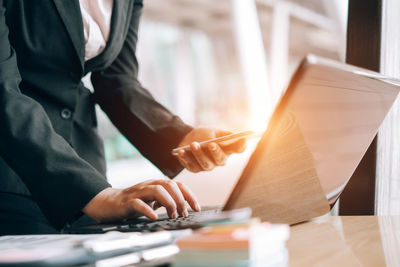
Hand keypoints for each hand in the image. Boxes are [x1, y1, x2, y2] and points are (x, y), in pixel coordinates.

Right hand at [82, 180, 199, 222]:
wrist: (109, 203)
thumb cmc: (134, 202)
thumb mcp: (153, 200)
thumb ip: (166, 200)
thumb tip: (184, 208)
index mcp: (157, 184)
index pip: (178, 185)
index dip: (189, 195)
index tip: (196, 208)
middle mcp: (149, 185)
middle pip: (170, 185)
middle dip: (180, 200)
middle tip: (183, 214)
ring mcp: (138, 192)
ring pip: (157, 190)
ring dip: (168, 203)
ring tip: (172, 215)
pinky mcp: (127, 201)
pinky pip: (138, 203)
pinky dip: (148, 210)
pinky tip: (154, 217)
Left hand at [175, 127, 246, 172]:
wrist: (188, 138)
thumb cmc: (205, 134)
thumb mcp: (214, 131)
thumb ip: (223, 134)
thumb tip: (234, 136)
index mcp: (227, 150)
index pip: (238, 149)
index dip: (241, 146)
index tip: (243, 139)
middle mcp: (219, 160)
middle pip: (220, 159)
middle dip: (216, 152)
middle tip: (211, 144)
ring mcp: (207, 166)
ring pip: (205, 163)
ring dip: (199, 154)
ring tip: (194, 144)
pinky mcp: (194, 168)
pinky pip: (190, 164)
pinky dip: (185, 158)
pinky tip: (181, 151)